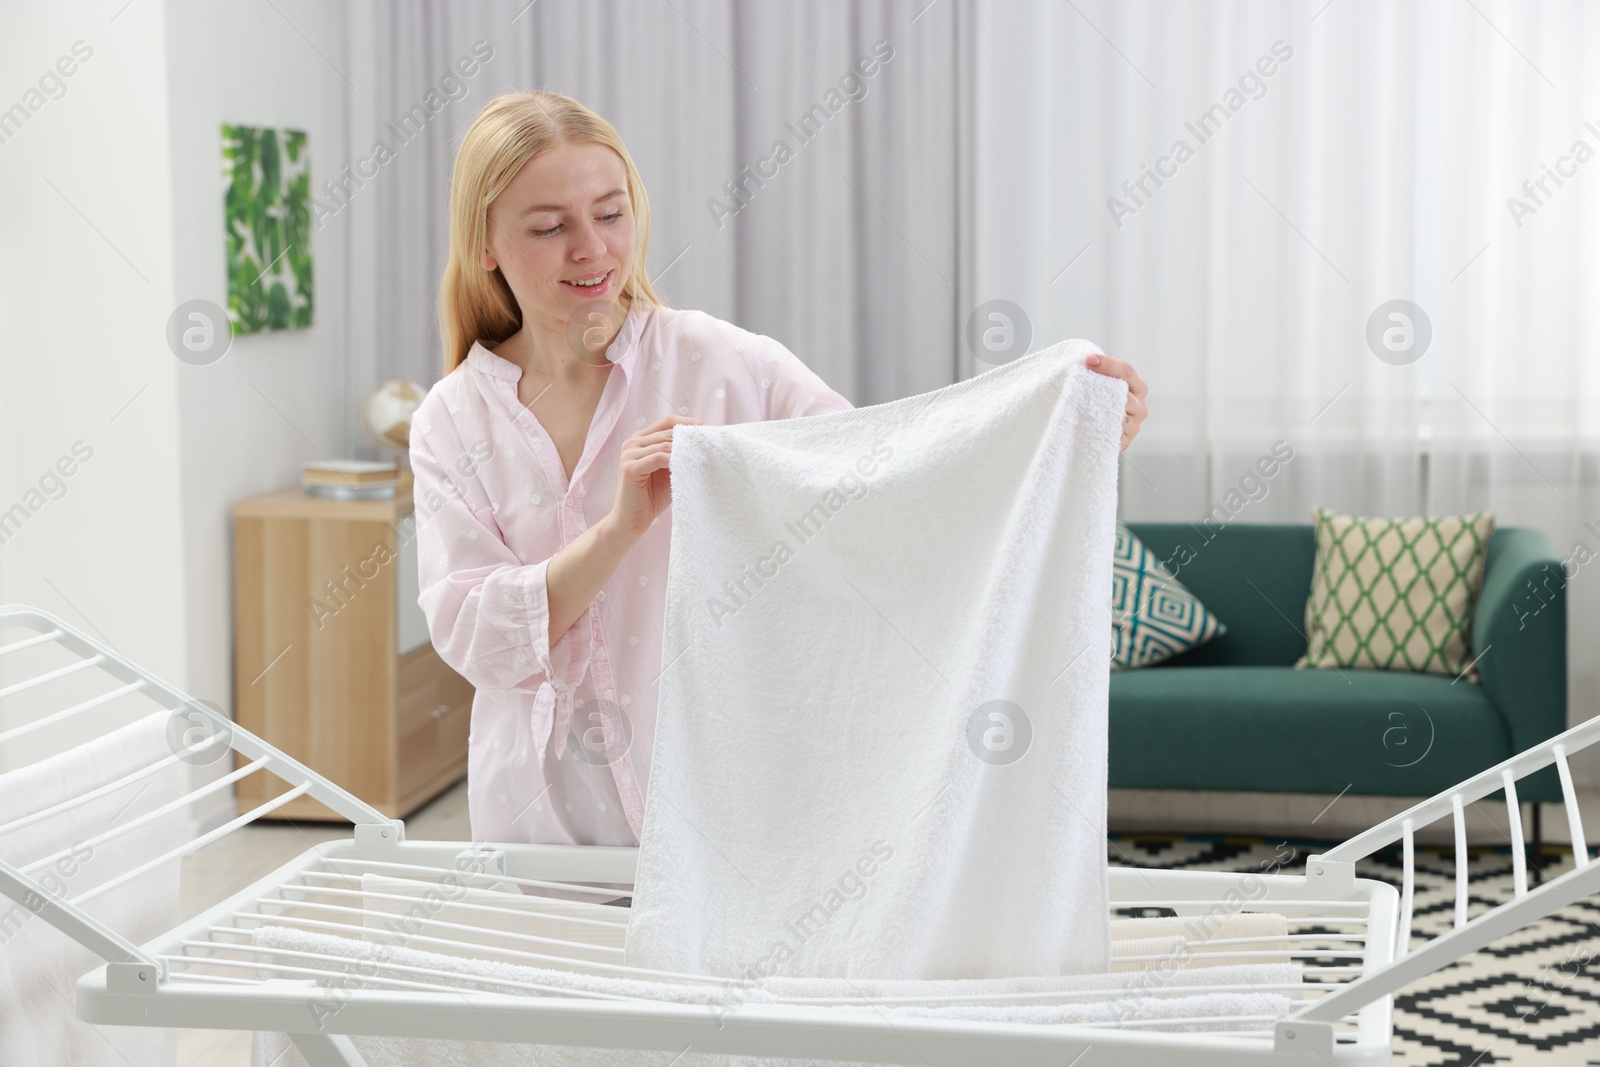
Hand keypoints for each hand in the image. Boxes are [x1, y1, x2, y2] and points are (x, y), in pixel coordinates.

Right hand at [608, 415, 702, 539]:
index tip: (705, 428)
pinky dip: (674, 460)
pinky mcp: (630, 468)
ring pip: (664, 444)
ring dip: (685, 450)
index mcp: (640, 439)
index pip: (667, 422)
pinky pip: (658, 458)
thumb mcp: (670, 470)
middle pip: (667, 432)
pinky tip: (686, 466)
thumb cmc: (652, 496)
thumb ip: (679, 455)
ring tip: (701, 457)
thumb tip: (702, 443)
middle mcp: (632, 442)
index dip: (687, 422)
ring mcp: (629, 454)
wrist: (633, 520)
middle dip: (689, 438)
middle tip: (708, 444)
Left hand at [1085, 352, 1147, 451]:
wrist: (1095, 430)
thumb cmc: (1098, 401)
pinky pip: (1113, 433)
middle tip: (1079, 380)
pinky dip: (1100, 427)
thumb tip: (1087, 359)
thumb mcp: (1102, 384)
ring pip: (1119, 414)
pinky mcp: (1124, 442)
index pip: (1127, 371)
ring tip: (1079, 403)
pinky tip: (1086, 422)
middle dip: (1101, 385)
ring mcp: (1134, 426)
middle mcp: (1140, 406)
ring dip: (1099, 408)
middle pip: (1124, 393)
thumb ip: (1099, 372)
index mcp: (1138, 387)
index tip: (1088, 360)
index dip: (1108, 364)